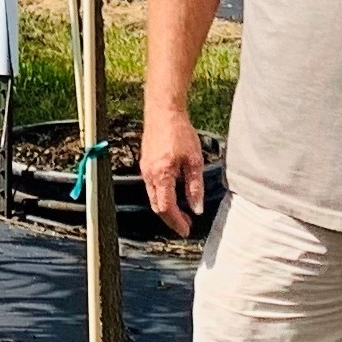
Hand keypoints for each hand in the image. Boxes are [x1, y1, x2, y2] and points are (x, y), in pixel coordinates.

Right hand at [140, 109, 209, 238]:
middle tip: (186, 225)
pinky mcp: (145, 163)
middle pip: (157, 206)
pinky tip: (173, 194)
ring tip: (182, 213)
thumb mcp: (194, 161)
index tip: (187, 230)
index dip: (177, 222)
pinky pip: (151, 187)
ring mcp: (145, 169)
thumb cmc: (179, 132)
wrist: (163, 111)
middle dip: (171, 219)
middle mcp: (149, 174)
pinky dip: (161, 196)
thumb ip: (195, 187)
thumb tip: (196, 208)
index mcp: (161, 175)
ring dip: (166, 208)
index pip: (167, 208)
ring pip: (152, 197)